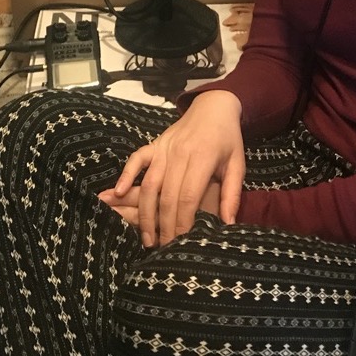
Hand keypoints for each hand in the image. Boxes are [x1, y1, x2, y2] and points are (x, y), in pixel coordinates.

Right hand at [106, 90, 244, 248]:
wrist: (213, 106)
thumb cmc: (228, 139)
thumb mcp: (237, 164)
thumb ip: (232, 194)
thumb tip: (228, 224)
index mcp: (203, 158)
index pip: (188, 196)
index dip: (183, 222)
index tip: (182, 243)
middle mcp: (180, 153)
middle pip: (167, 195)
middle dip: (164, 225)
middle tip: (163, 249)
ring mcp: (164, 148)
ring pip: (149, 183)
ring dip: (145, 212)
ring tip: (146, 237)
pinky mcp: (154, 144)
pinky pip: (136, 159)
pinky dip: (126, 174)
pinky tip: (118, 193)